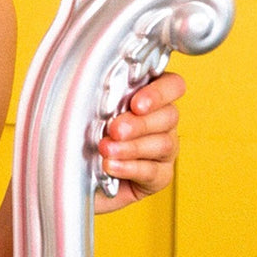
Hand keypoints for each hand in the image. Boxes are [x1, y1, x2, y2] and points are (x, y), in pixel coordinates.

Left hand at [94, 70, 184, 213]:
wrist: (84, 168)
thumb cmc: (88, 127)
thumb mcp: (91, 104)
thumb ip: (97, 90)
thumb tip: (87, 81)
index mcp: (150, 94)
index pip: (172, 85)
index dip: (159, 93)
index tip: (136, 104)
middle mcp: (163, 120)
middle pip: (169, 116)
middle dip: (139, 123)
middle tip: (115, 129)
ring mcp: (166, 148)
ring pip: (162, 144)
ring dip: (132, 147)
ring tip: (106, 149)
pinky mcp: (161, 175)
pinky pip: (153, 171)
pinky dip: (130, 168)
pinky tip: (111, 165)